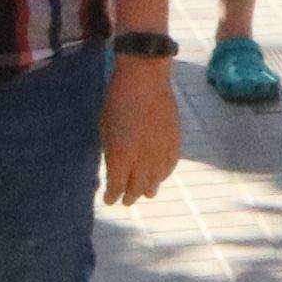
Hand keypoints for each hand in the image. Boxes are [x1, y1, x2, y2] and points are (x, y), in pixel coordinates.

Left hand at [100, 59, 179, 205]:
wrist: (145, 79)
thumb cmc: (116, 102)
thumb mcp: (106, 130)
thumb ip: (111, 154)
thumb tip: (115, 170)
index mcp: (122, 155)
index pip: (118, 186)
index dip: (113, 196)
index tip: (109, 200)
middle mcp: (144, 158)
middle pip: (139, 187)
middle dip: (131, 196)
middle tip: (127, 202)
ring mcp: (162, 149)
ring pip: (157, 179)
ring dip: (150, 188)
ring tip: (146, 193)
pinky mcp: (175, 140)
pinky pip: (171, 164)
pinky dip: (165, 173)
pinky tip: (161, 176)